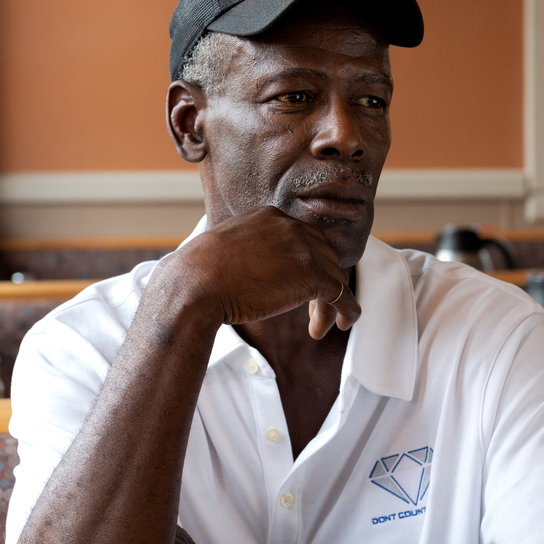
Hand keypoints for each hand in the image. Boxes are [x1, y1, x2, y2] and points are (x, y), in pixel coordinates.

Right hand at [153, 207, 359, 339]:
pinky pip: (342, 293)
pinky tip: (345, 324)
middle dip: (322, 282)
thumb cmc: (198, 274)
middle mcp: (291, 227)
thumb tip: (250, 271)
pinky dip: (348, 310)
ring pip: (334, 275)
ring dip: (332, 302)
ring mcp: (304, 249)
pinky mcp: (313, 275)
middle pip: (324, 255)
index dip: (308, 264)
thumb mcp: (225, 250)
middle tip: (313, 309)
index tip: (299, 286)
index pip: (304, 238)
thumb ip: (247, 252)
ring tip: (322, 326)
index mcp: (270, 217)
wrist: (195, 284)